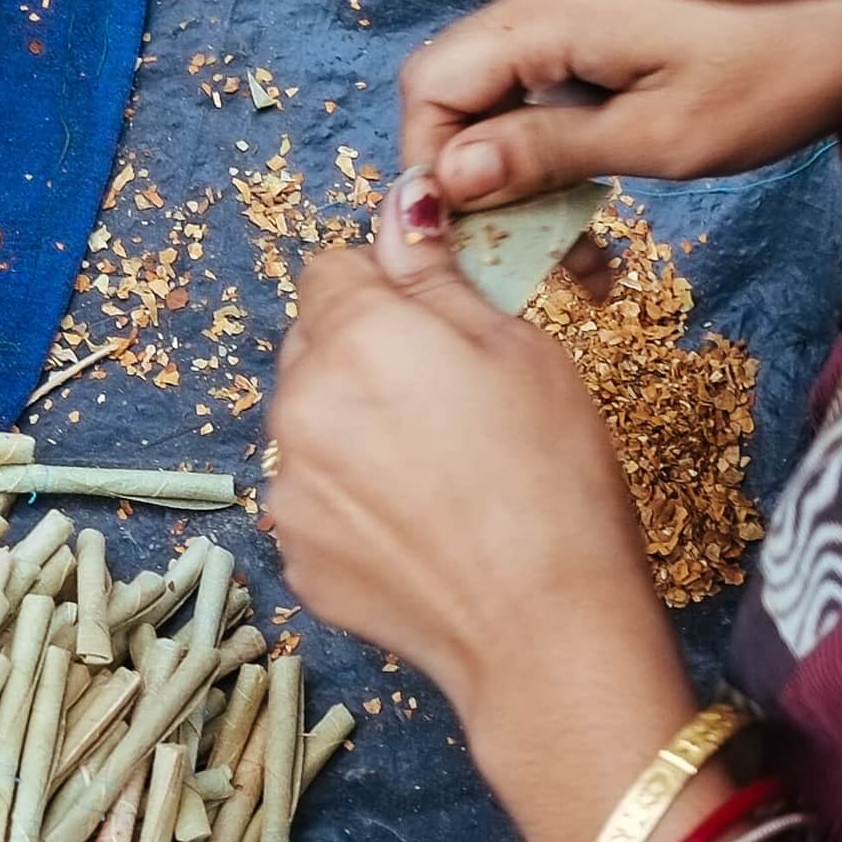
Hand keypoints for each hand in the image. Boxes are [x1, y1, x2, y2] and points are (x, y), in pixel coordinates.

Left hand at [266, 224, 696, 841]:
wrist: (545, 631)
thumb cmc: (553, 479)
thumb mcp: (516, 348)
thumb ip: (436, 276)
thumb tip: (402, 210)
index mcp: (351, 337)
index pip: (332, 269)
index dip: (389, 287)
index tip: (436, 322)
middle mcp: (297, 408)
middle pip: (312, 347)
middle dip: (365, 357)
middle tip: (449, 400)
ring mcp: (289, 490)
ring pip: (311, 426)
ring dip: (355, 431)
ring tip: (441, 473)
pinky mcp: (296, 558)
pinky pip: (315, 500)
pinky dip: (354, 503)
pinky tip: (423, 525)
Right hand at [400, 0, 841, 209]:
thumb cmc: (784, 66)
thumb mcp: (664, 136)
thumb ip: (548, 154)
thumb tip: (447, 182)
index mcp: (548, 12)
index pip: (432, 85)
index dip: (430, 166)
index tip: (467, 236)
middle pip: (461, 84)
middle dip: (479, 178)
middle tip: (529, 258)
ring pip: (508, 83)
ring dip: (525, 164)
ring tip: (580, 251)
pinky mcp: (611, 0)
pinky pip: (553, 67)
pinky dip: (561, 130)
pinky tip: (601, 191)